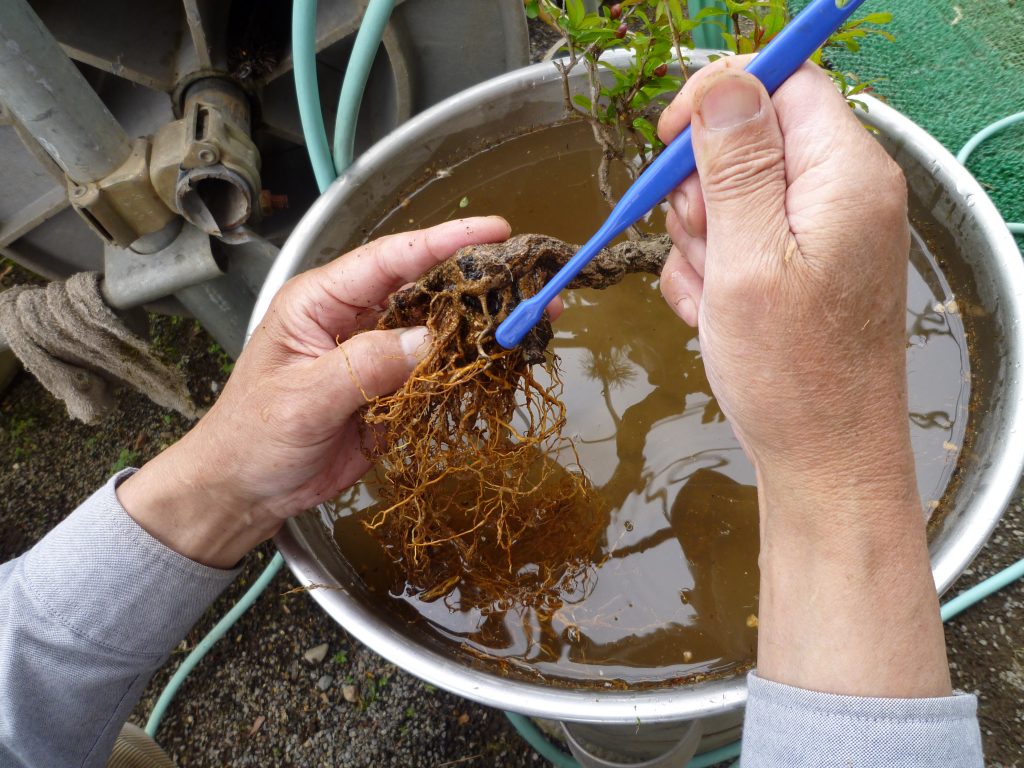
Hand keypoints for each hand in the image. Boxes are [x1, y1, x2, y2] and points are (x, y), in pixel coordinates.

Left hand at [117, 217, 512, 568]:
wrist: (245, 491)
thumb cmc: (254, 436)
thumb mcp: (304, 398)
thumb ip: (365, 366)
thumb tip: (430, 340)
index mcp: (323, 301)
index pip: (390, 259)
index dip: (444, 241)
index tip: (494, 230)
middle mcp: (356, 319)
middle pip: (426, 288)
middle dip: (478, 281)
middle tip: (533, 279)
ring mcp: (378, 355)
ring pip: (439, 329)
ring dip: (483, 326)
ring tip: (535, 317)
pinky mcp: (393, 391)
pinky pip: (438, 372)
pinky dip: (471, 367)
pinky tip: (505, 360)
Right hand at [657, 60, 949, 696]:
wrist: (823, 461)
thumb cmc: (793, 375)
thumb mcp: (748, 261)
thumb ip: (737, 164)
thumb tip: (725, 81)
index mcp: (844, 176)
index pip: (782, 84)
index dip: (719, 98)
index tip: (667, 139)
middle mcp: (841, 195)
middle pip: (748, 143)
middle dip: (703, 192)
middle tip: (703, 246)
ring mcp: (819, 234)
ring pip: (730, 199)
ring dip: (700, 244)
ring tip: (714, 299)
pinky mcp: (799, 268)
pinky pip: (735, 245)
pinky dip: (711, 276)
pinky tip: (716, 318)